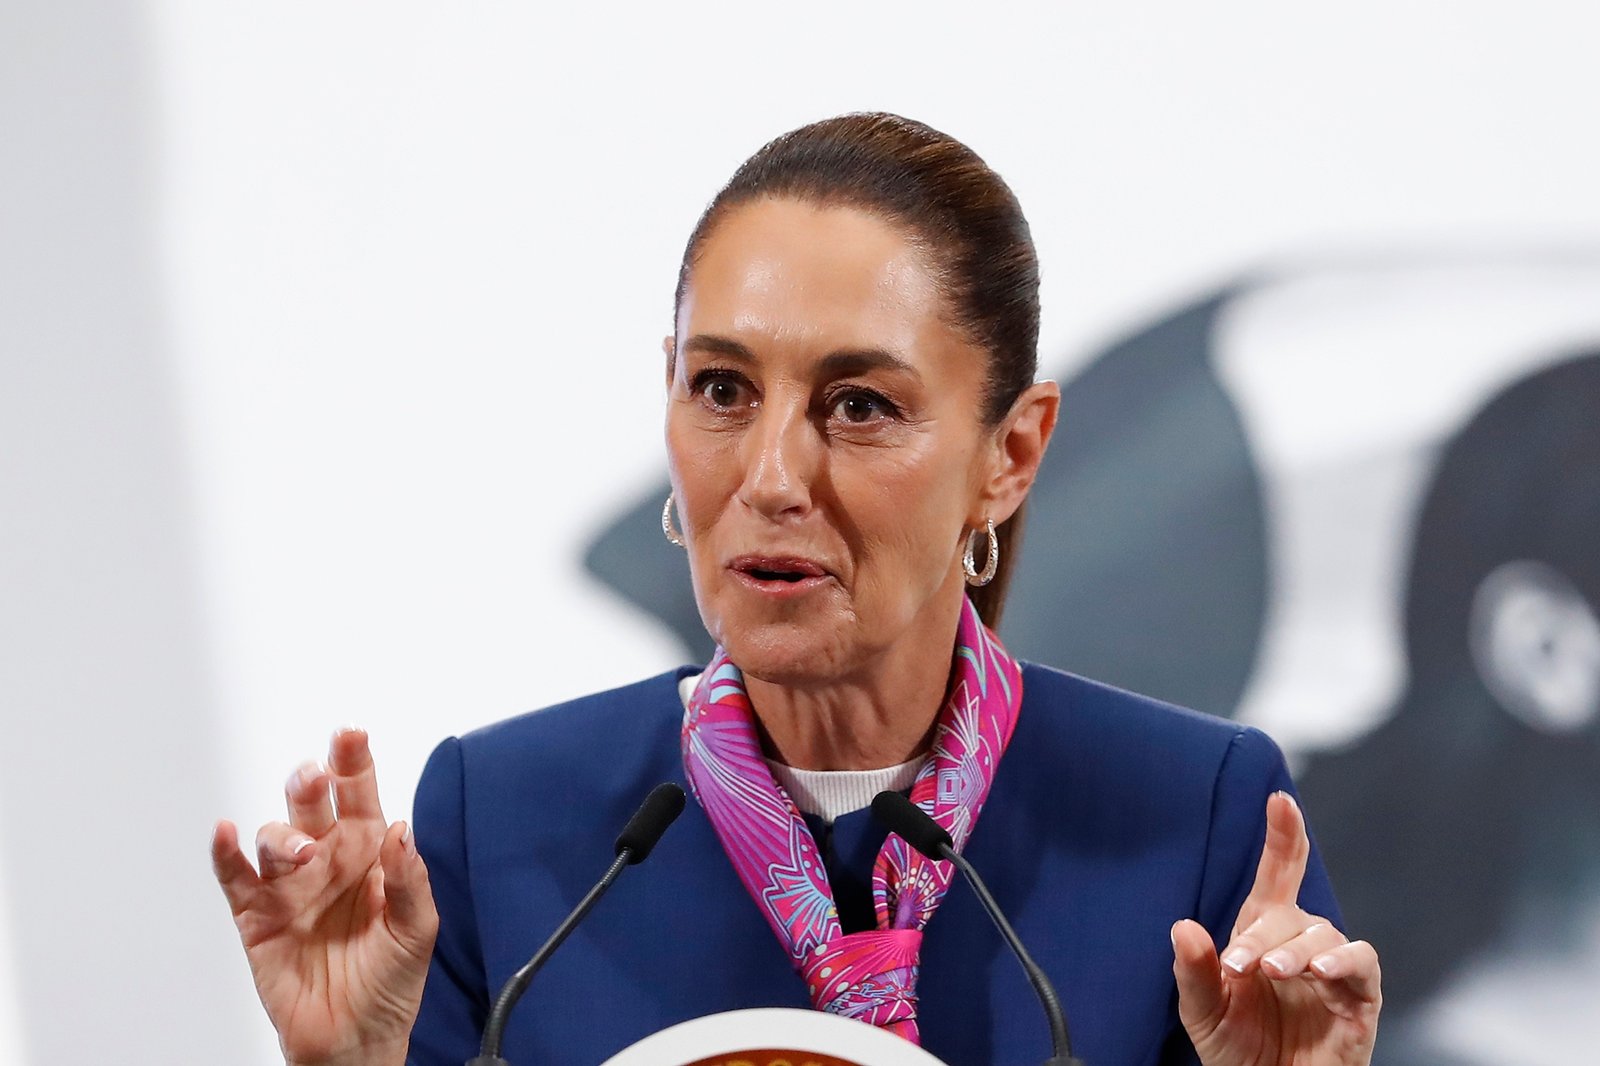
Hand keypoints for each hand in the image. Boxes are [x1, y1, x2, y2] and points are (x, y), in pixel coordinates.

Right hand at [211, 728, 438, 1065]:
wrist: (355, 1039)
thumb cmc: (390, 982)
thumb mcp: (417, 930)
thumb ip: (409, 880)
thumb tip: (401, 831)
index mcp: (369, 853)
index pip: (360, 796)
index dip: (354, 763)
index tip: (350, 735)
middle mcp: (327, 860)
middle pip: (312, 805)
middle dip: (311, 782)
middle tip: (317, 775)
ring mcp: (290, 886)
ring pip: (275, 837)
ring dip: (283, 834)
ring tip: (302, 851)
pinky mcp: (257, 917)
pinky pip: (235, 878)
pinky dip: (226, 854)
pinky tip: (227, 834)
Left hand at [1171, 791, 1380, 1065]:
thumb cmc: (1240, 1054)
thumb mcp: (1204, 1015)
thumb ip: (1194, 973)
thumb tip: (1182, 927)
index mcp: (1261, 939)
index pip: (1276, 879)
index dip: (1282, 839)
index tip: (1280, 800)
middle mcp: (1299, 948)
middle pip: (1290, 914)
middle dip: (1261, 935)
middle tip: (1237, 965)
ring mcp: (1332, 973)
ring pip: (1324, 933)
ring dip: (1296, 949)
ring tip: (1272, 970)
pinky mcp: (1359, 1002)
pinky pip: (1362, 965)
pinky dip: (1344, 960)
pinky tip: (1320, 970)